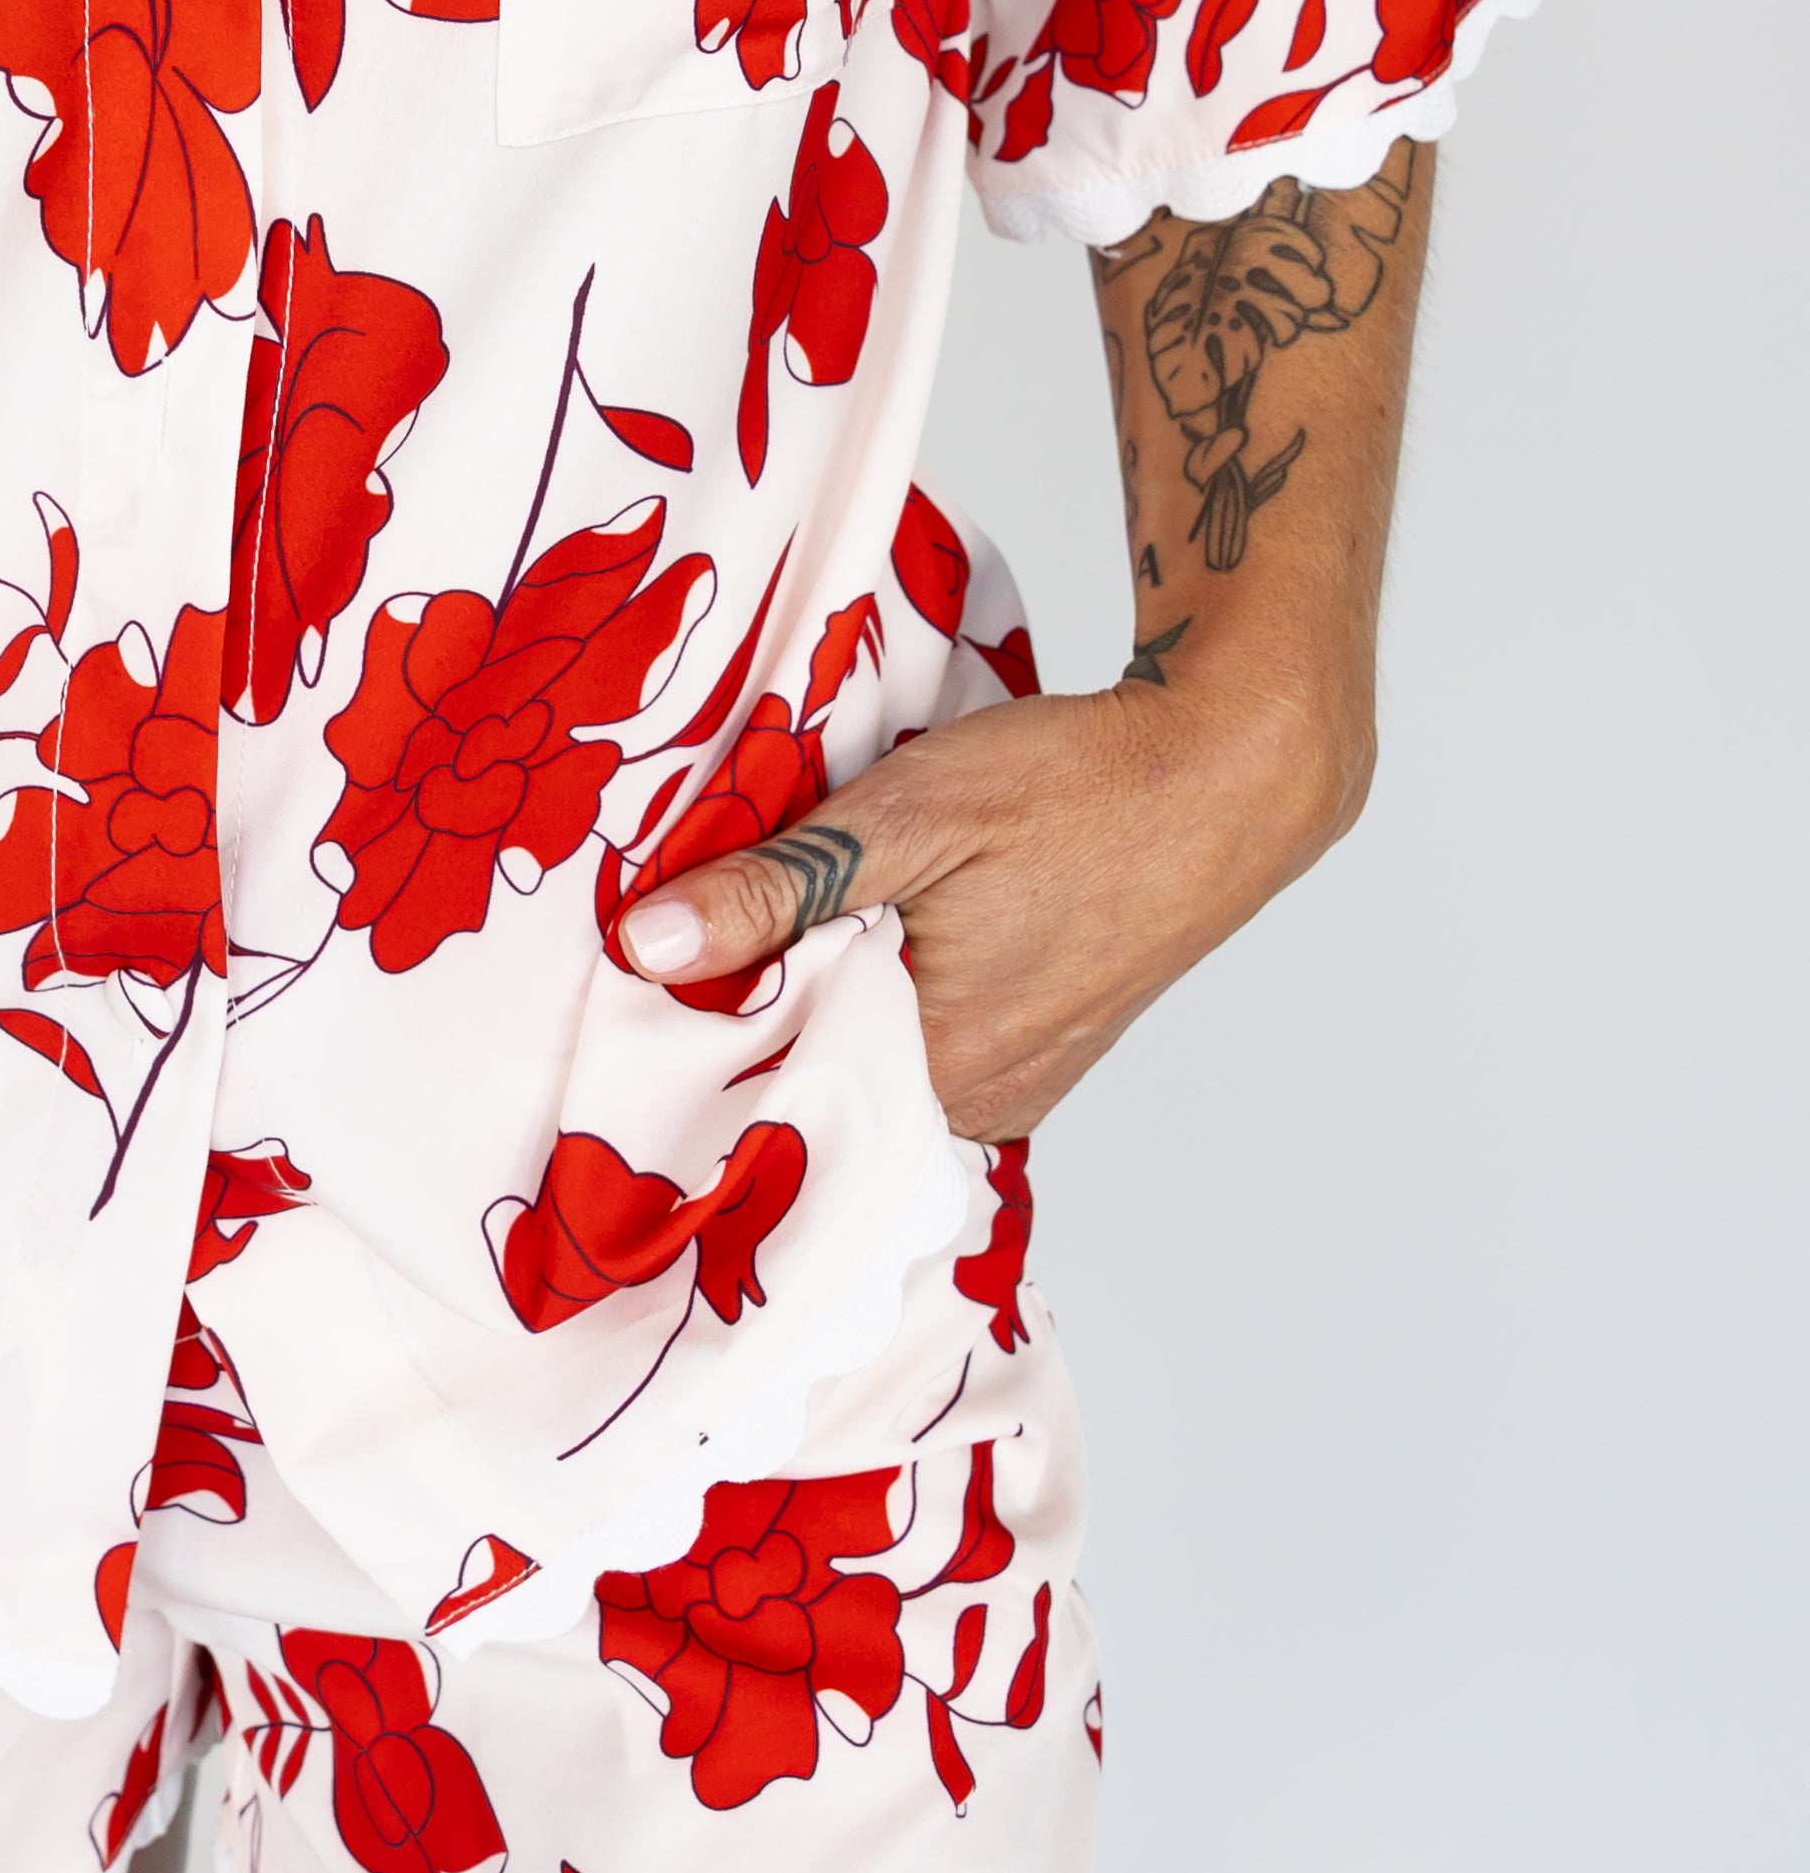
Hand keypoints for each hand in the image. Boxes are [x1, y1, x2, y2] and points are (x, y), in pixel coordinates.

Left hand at [610, 673, 1364, 1142]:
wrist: (1230, 772)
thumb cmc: (1081, 786)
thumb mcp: (910, 813)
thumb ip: (781, 887)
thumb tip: (652, 945)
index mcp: (942, 1066)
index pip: (777, 1093)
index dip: (702, 1039)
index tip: (642, 992)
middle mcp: (981, 1100)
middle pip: (825, 1078)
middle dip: (761, 1018)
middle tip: (695, 945)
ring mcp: (1020, 1082)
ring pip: (878, 1059)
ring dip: (827, 1002)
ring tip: (775, 934)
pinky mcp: (1045, 1048)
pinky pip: (932, 1045)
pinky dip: (890, 998)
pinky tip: (863, 939)